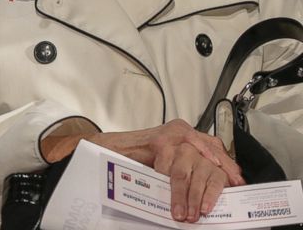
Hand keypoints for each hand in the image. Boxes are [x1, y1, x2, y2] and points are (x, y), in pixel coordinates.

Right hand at [48, 120, 243, 222]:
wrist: (107, 149)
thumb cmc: (137, 158)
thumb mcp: (169, 162)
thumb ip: (187, 166)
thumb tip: (214, 185)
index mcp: (188, 135)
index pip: (216, 150)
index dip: (226, 168)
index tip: (236, 184)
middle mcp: (183, 131)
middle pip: (206, 160)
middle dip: (206, 190)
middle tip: (203, 212)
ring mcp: (171, 134)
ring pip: (187, 167)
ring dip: (184, 194)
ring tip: (182, 212)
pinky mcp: (159, 140)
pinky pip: (169, 166)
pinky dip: (168, 184)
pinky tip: (166, 195)